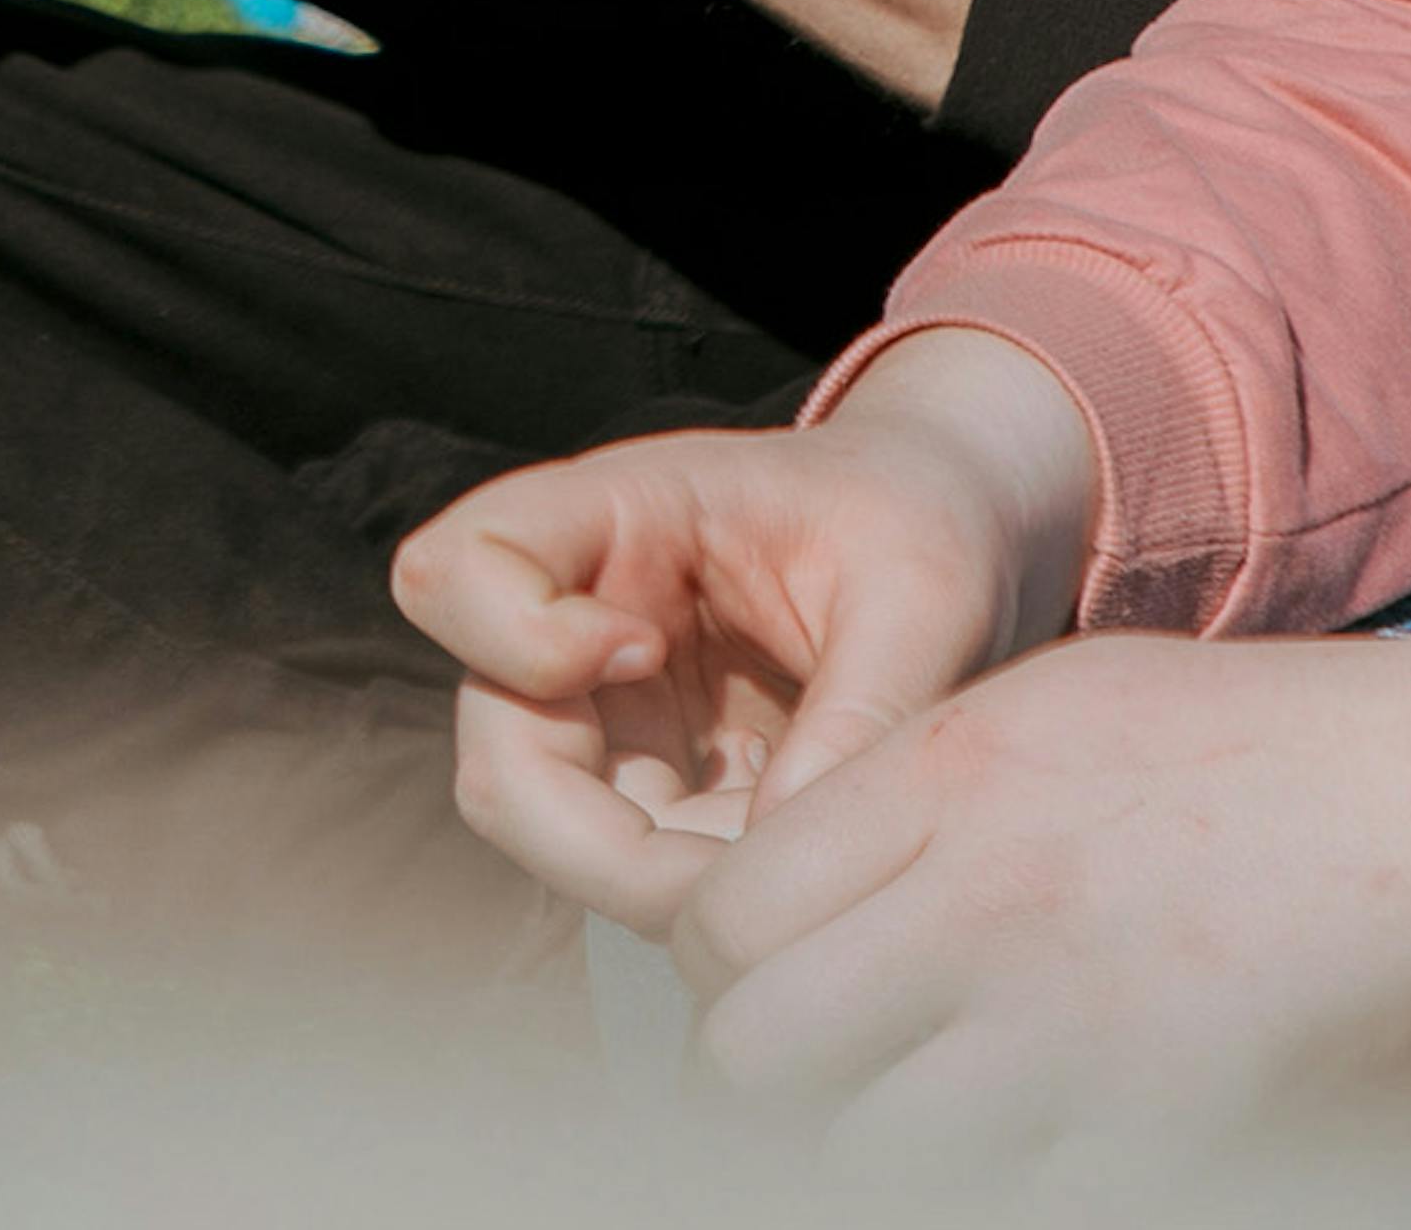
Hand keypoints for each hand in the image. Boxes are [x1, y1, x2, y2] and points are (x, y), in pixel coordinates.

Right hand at [405, 335, 1095, 929]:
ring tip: (803, 864)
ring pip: (556, 841)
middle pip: (498, 760)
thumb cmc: (924, 524)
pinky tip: (808, 861)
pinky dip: (714, 895)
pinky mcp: (653, 789)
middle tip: (738, 871)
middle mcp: (576, 621)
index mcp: (613, 515)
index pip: (458, 571)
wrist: (953, 540)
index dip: (521, 638)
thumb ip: (862, 710)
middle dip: (604, 845)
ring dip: (666, 884)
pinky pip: (639, 874)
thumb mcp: (925, 591)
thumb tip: (780, 861)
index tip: (648, 646)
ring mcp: (605, 716)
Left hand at [659, 615, 1410, 1173]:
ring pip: (859, 1150)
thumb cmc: (1234, 746)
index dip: (711, 966)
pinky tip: (1022, 1135)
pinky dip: (993, 1177)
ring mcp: (1072, 1031)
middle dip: (753, 1071)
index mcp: (945, 783)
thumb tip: (767, 890)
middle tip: (804, 1065)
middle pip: (754, 1048)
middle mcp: (987, 906)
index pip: (721, 915)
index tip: (751, 976)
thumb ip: (899, 791)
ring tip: (906, 1108)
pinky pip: (999, 1197)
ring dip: (863, 1142)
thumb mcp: (1041, 705)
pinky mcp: (1156, 1128)